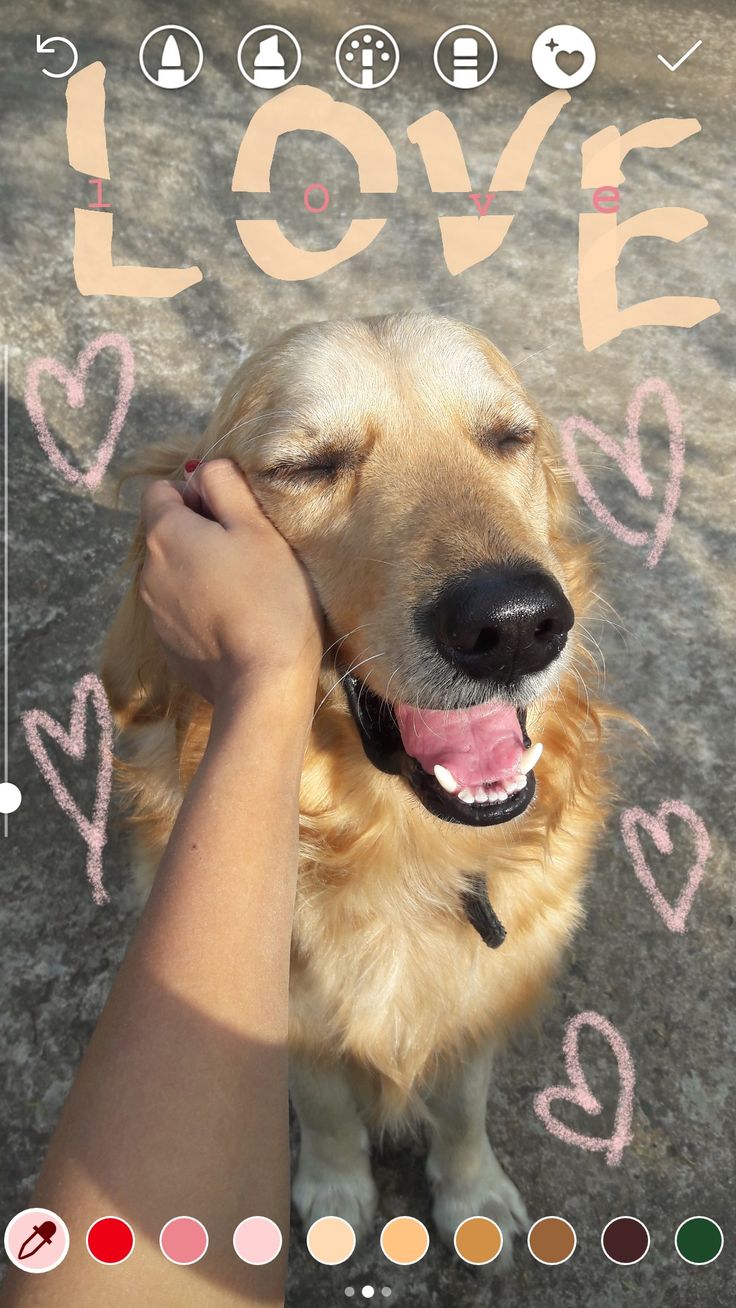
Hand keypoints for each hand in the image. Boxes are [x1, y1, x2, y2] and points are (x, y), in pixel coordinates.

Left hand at [139, 459, 323, 707]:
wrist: (263, 683)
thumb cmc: (269, 597)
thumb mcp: (256, 526)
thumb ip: (224, 484)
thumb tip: (203, 470)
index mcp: (164, 533)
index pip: (161, 490)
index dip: (198, 494)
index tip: (234, 517)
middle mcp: (147, 571)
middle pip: (168, 533)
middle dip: (201, 534)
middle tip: (248, 553)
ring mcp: (154, 613)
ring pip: (175, 573)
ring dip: (202, 571)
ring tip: (246, 590)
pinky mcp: (168, 646)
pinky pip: (182, 610)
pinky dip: (203, 608)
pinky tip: (238, 622)